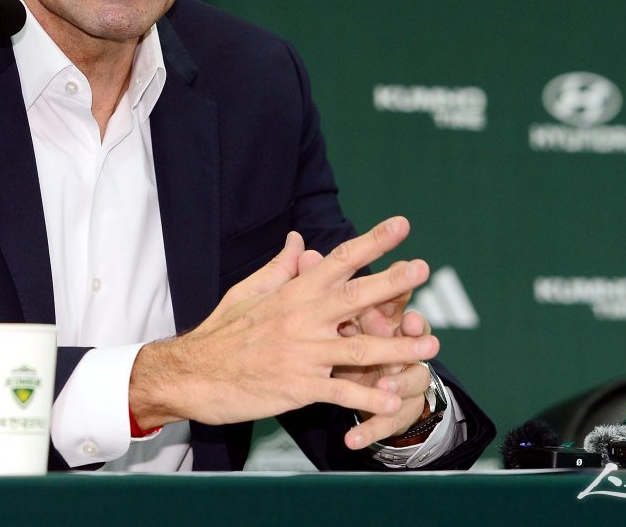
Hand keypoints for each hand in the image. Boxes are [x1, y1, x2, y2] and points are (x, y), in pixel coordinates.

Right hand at [128, 216, 438, 434]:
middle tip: (423, 269)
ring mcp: (302, 353)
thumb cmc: (222, 331)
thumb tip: (300, 238)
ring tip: (431, 345)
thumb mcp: (248, 290)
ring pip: (358, 347)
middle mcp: (301, 318)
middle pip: (355, 296)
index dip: (373, 242)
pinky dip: (368, 397)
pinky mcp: (298, 386)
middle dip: (392, 282)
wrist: (193, 374)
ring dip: (397, 347)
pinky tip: (393, 400)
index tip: (401, 226)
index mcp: (293, 292)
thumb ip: (281, 266)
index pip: (339, 260)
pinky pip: (340, 391)